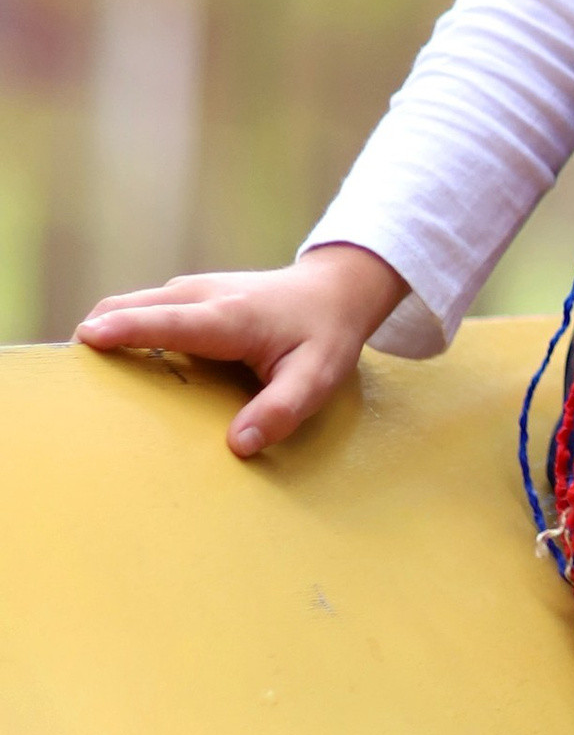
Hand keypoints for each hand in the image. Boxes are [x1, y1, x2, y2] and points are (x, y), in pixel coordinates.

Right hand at [77, 244, 409, 458]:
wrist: (337, 289)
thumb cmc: (327, 334)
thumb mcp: (319, 378)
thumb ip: (282, 410)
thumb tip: (238, 444)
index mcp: (230, 317)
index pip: (169, 320)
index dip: (127, 329)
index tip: (87, 339)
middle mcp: (203, 295)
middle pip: (134, 306)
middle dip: (100, 333)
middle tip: (76, 379)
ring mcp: (192, 290)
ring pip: (132, 303)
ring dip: (109, 331)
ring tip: (91, 375)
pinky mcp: (187, 295)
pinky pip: (143, 308)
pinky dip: (123, 327)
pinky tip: (119, 360)